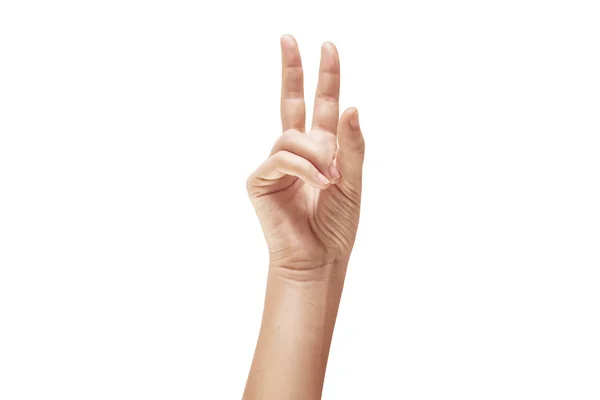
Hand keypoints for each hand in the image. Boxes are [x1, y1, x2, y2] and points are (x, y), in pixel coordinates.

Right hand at [247, 35, 364, 276]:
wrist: (318, 258)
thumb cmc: (336, 224)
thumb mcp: (354, 181)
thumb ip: (351, 145)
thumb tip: (350, 105)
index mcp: (320, 150)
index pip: (320, 106)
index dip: (324, 77)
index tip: (326, 47)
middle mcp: (296, 152)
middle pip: (290, 102)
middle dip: (292, 71)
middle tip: (288, 38)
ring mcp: (276, 165)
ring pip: (292, 136)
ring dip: (317, 154)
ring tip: (330, 179)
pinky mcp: (260, 180)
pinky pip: (281, 158)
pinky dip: (304, 168)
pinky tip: (319, 183)